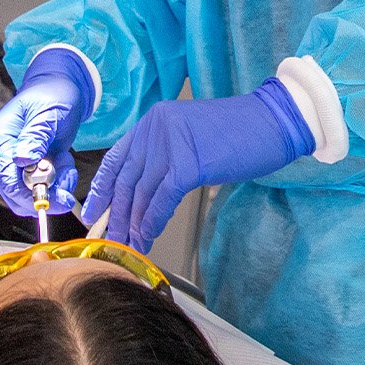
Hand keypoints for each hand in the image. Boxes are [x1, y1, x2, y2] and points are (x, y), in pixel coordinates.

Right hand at [0, 48, 93, 215]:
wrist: (56, 90)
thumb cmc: (52, 96)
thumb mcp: (49, 112)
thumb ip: (36, 136)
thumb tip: (22, 160)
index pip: (7, 180)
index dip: (32, 194)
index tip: (63, 196)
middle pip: (15, 195)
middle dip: (48, 192)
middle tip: (71, 174)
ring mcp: (4, 165)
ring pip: (27, 197)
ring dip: (54, 186)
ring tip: (67, 162)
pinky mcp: (17, 171)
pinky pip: (35, 190)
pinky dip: (54, 183)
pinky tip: (63, 163)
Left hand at [81, 80, 313, 252]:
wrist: (272, 122)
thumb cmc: (238, 132)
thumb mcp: (189, 138)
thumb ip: (163, 157)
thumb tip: (141, 195)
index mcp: (153, 121)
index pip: (117, 158)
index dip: (102, 189)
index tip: (93, 212)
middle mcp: (155, 128)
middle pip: (127, 179)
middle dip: (117, 214)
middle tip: (110, 238)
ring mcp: (170, 144)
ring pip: (142, 192)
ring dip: (134, 224)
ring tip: (130, 244)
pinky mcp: (188, 163)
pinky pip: (163, 199)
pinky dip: (153, 221)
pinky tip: (149, 236)